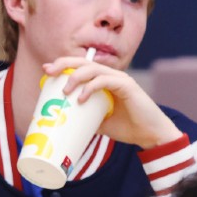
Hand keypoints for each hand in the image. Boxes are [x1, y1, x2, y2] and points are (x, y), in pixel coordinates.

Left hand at [44, 56, 180, 149]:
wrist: (150, 135)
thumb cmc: (128, 127)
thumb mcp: (100, 123)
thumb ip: (85, 117)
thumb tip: (64, 123)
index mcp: (104, 81)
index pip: (81, 66)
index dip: (64, 64)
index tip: (46, 71)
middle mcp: (111, 76)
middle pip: (84, 61)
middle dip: (64, 63)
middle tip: (48, 71)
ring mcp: (120, 79)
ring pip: (93, 68)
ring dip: (76, 76)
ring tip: (65, 90)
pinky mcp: (127, 86)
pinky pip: (105, 81)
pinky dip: (91, 88)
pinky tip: (81, 99)